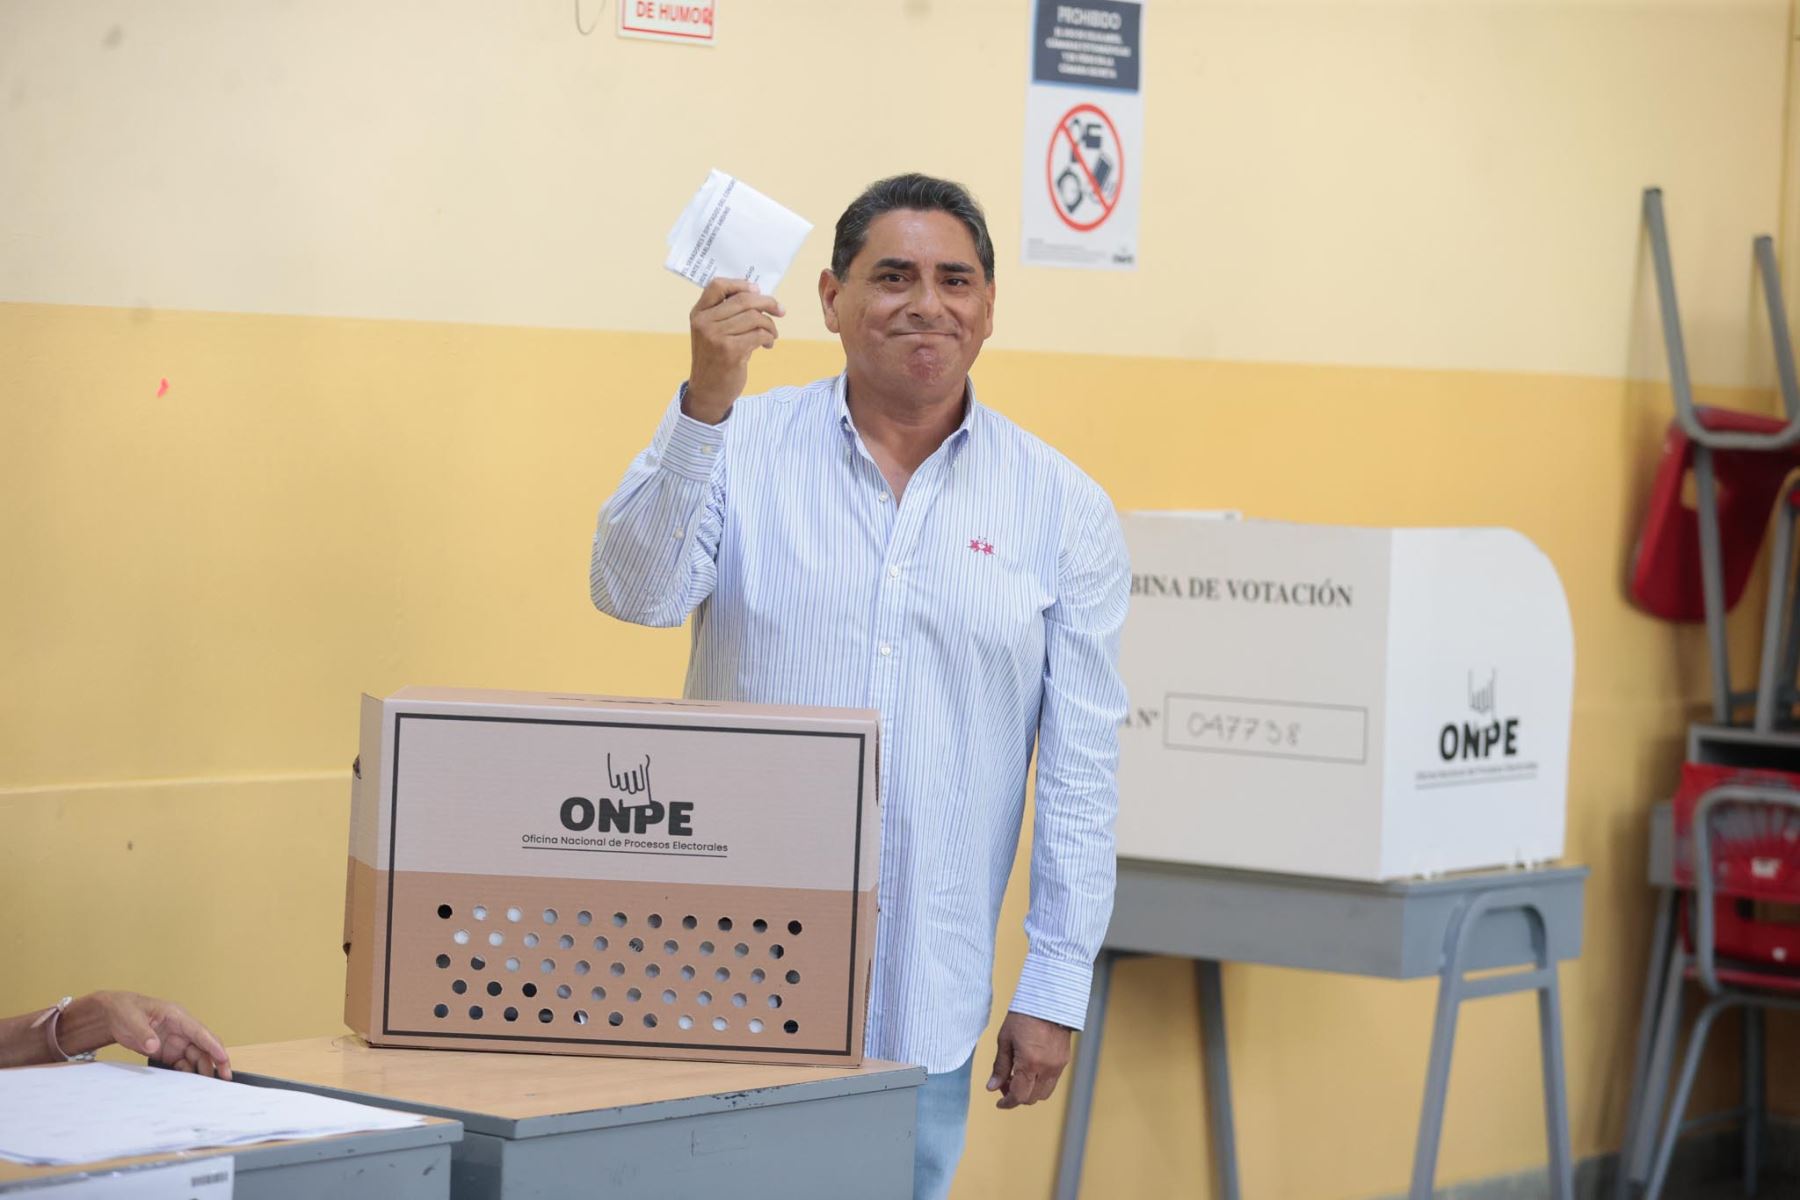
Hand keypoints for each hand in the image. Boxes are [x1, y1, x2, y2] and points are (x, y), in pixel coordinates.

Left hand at [85, 991, 232, 1079]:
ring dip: (202, 1070)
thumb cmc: (124, 1009)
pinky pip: (182, 1064)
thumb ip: (144, 1033)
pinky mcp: (167, 1052)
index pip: (200, 1032)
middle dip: (215, 1061)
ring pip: (196, 1057)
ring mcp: (175, 1041)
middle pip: (204, 1046)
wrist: (112, 1015)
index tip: (223, 1058)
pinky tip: (188, 1084)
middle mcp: (181, 1029)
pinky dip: (187, 1074)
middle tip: (224, 1077)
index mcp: (177, 1016)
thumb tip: (154, 1045)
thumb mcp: (131, 1019)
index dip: (213, 1045)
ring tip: (206, 1086)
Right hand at [685, 277, 783, 423]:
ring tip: (771, 335)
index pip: (717, 285)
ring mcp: (716, 337)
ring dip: (770, 325)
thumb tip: (760, 296)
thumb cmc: (715, 359)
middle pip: (743, 300)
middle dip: (768, 303)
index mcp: (698, 313)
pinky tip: (767, 345)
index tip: (758, 290)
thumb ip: (726, 314)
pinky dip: (769, 338)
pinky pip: (759, 334)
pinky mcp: (730, 351)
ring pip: (754, 317)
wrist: (708, 391)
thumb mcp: (711, 332)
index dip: (740, 284)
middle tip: (780, 311)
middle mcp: (704, 322)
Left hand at [986, 1011, 1071, 1109]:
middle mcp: (1046, 1069)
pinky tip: (1030, 1070)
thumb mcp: (1005, 1040)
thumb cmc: (1024, 1016)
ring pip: (1043, 1093)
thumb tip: (992, 1087)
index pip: (1019, 1096)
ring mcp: (1058, 1066)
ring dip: (1030, 1091)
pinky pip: (1052, 1082)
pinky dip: (1040, 1083)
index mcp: (1029, 1063)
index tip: (999, 1102)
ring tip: (1018, 1077)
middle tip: (1005, 1084)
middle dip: (1017, 1096)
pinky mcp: (1064, 1061)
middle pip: (1031, 1098)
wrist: (1048, 1001)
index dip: (1007, 1103)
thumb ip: (1000, 1067)